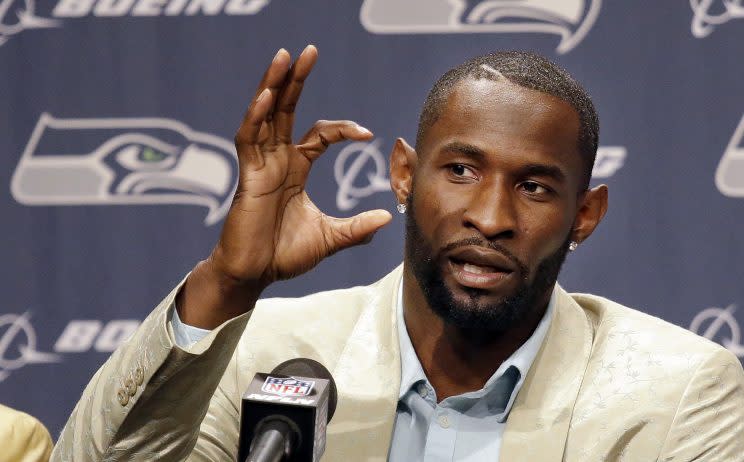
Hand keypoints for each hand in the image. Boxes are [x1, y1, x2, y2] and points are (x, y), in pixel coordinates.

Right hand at [178, 46, 391, 327]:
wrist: (255, 275)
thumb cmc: (285, 255)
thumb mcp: (332, 238)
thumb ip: (357, 228)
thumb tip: (388, 218)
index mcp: (295, 169)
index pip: (320, 134)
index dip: (343, 129)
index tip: (368, 134)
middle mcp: (277, 160)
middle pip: (286, 110)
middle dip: (297, 80)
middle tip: (309, 51)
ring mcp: (260, 165)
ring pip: (265, 115)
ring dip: (274, 85)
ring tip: (285, 57)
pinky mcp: (247, 176)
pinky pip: (249, 139)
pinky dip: (256, 117)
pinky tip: (266, 96)